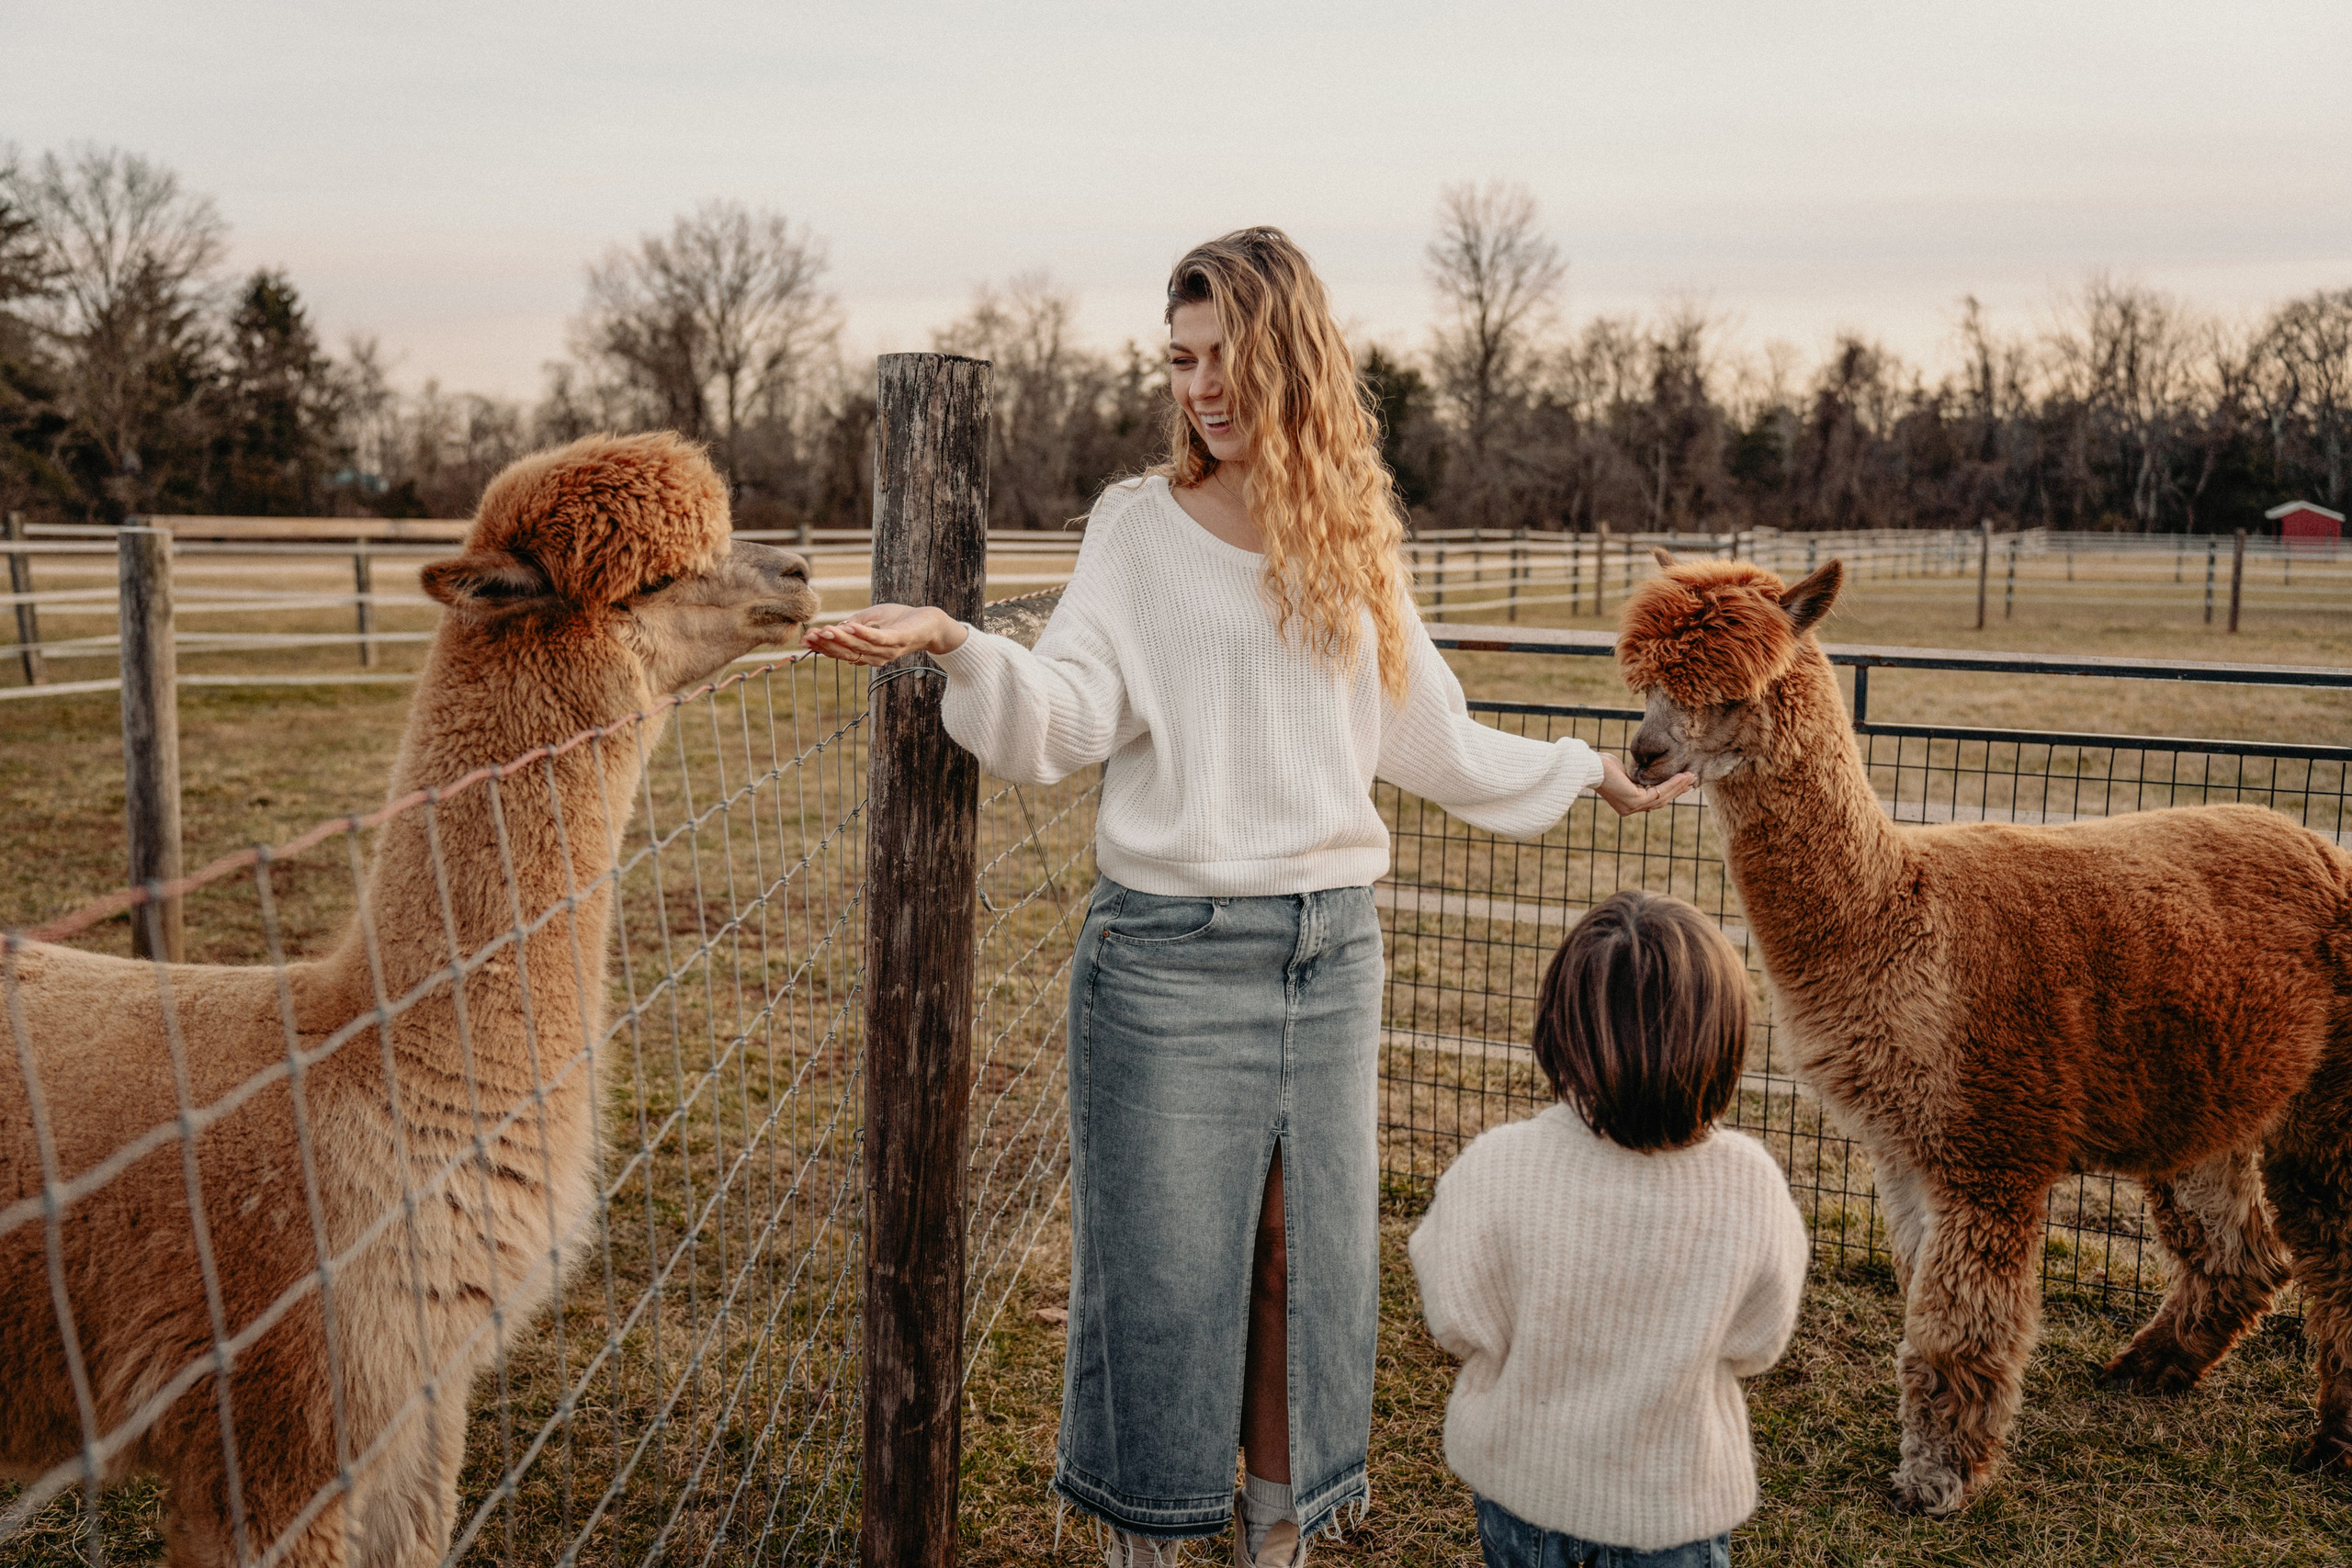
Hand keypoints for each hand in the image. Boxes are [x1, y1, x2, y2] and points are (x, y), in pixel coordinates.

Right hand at [801, 604, 967, 665]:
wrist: (931, 621)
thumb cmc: (902, 619)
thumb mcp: (873, 618)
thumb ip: (855, 624)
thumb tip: (834, 627)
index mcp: (868, 654)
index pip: (841, 652)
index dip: (823, 647)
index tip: (805, 639)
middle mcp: (876, 657)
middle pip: (847, 653)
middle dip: (826, 645)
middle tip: (809, 636)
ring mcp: (888, 650)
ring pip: (859, 647)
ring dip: (840, 639)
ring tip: (824, 630)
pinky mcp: (898, 640)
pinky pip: (878, 638)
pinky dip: (863, 633)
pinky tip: (849, 626)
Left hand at [1594, 753, 1696, 816]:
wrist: (1591, 766)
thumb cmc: (1604, 766)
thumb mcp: (1626, 774)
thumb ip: (1638, 780)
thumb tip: (1647, 780)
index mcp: (1628, 805)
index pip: (1653, 800)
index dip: (1670, 792)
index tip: (1683, 782)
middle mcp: (1630, 809)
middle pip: (1660, 801)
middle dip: (1677, 789)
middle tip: (1692, 779)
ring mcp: (1632, 807)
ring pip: (1660, 797)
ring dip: (1677, 786)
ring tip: (1690, 776)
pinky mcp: (1634, 800)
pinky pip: (1657, 793)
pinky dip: (1670, 784)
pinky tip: (1680, 776)